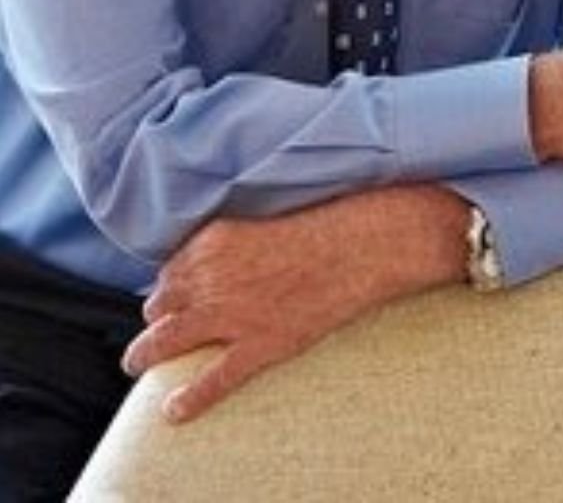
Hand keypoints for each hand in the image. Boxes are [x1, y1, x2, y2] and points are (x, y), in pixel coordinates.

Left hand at [122, 183, 467, 422]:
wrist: (354, 248)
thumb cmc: (314, 229)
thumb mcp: (255, 224)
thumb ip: (222, 246)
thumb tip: (198, 266)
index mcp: (211, 243)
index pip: (168, 273)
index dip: (168, 289)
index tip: (170, 299)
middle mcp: (212, 278)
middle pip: (160, 307)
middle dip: (155, 319)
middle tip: (155, 330)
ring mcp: (233, 315)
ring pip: (170, 341)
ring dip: (145, 355)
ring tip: (135, 364)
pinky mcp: (260, 345)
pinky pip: (214, 379)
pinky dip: (190, 398)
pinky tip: (174, 410)